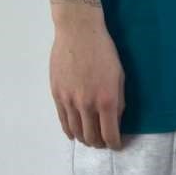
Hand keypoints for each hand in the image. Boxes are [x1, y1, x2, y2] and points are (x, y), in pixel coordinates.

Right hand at [49, 17, 125, 149]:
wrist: (78, 30)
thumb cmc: (103, 49)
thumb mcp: (119, 74)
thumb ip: (118, 99)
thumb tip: (115, 119)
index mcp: (106, 99)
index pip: (110, 134)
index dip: (114, 143)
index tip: (116, 143)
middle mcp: (87, 104)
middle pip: (91, 137)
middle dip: (99, 143)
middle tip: (103, 140)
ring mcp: (69, 100)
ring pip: (76, 132)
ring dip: (84, 138)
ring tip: (90, 137)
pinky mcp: (56, 94)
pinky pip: (62, 121)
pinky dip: (69, 131)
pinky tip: (74, 132)